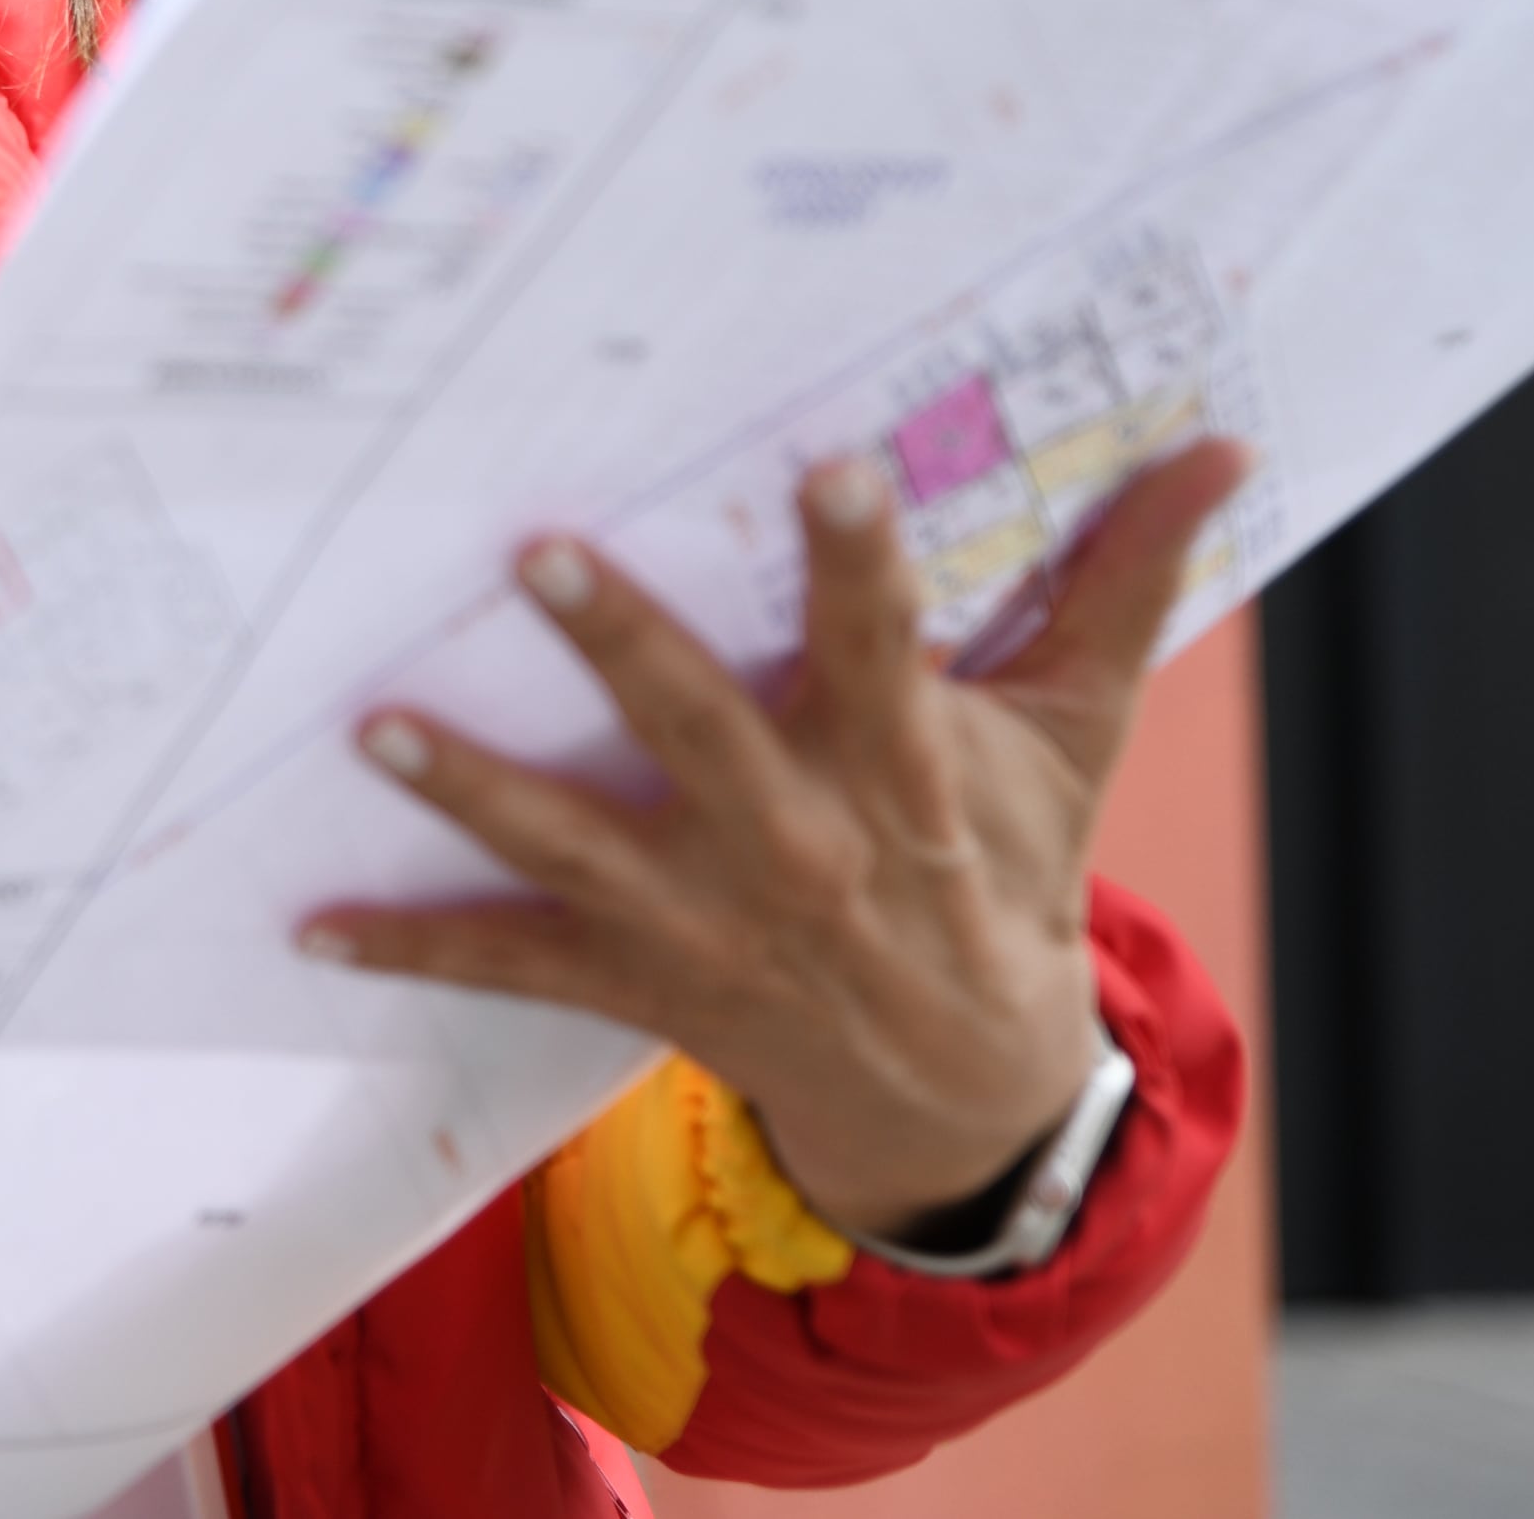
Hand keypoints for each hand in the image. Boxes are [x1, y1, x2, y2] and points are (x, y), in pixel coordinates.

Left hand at [301, 436, 1247, 1242]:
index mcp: (902, 770)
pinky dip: (410, 944)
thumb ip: (1126, 585)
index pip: (887, 647)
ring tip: (376, 724)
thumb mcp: (1076, 735)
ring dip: (471, 788)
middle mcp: (795, 842)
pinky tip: (311, 922)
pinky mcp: (640, 977)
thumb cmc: (1009, 868)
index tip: (831, 467)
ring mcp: (705, 917)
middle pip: (700, 729)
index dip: (860, 561)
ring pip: (574, 844)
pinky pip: (510, 963)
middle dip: (621, 643)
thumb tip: (1222, 449)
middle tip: (537, 549)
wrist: (969, 1083)